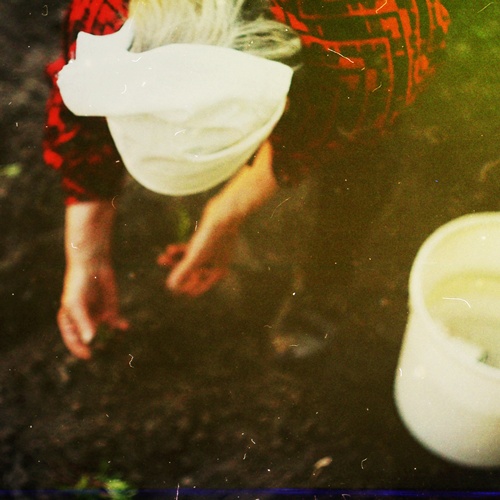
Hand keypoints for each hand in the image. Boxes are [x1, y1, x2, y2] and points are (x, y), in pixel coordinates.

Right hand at [59, 201, 127, 358]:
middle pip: (90, 340)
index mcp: (70, 321)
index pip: (73, 340)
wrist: (93, 265)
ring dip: (110, 339)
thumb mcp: (77, 304)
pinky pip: (116, 323)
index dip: (79, 349)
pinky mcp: (111, 310)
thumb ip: (83, 322)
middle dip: (97, 347)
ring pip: (104, 334)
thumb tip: (90, 341)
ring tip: (115, 341)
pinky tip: (125, 326)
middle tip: (104, 351)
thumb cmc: (79, 284)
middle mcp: (84, 321)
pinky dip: (121, 326)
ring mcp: (98, 316)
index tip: (88, 355)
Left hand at [158, 214, 237, 296]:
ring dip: (175, 260)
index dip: (184, 287)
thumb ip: (183, 271)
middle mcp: (215, 265)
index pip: (199, 286)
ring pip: (189, 261)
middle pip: (192, 274)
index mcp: (217, 273)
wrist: (224, 214)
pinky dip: (180, 251)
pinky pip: (190, 251)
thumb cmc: (213, 237)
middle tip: (163, 268)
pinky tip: (170, 249)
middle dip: (177, 271)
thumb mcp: (196, 256)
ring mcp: (211, 253)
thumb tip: (171, 286)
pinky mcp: (205, 242)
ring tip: (161, 259)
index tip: (171, 287)